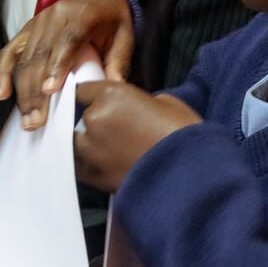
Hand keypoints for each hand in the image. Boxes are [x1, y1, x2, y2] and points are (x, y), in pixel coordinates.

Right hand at [0, 0, 134, 130]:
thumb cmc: (112, 19)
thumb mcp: (124, 38)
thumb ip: (117, 64)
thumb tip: (112, 89)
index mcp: (81, 15)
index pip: (66, 41)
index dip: (56, 66)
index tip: (49, 91)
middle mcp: (55, 16)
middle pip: (40, 54)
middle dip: (35, 90)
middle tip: (37, 119)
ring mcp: (38, 22)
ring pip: (24, 57)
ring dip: (22, 90)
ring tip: (26, 116)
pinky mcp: (28, 30)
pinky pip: (10, 51)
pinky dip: (2, 73)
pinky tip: (1, 93)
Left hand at [74, 82, 201, 192]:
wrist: (190, 175)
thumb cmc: (184, 134)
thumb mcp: (164, 102)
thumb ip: (136, 101)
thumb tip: (131, 108)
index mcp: (111, 94)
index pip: (83, 91)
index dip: (92, 98)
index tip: (97, 104)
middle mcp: (95, 118)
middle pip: (81, 118)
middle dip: (94, 124)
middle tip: (116, 133)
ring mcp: (90, 149)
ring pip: (76, 144)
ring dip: (89, 145)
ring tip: (112, 153)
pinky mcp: (92, 176)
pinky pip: (79, 167)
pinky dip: (88, 165)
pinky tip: (105, 166)